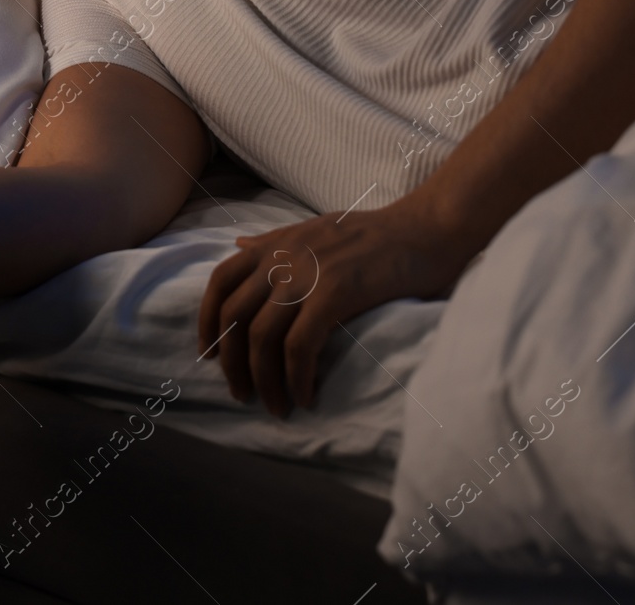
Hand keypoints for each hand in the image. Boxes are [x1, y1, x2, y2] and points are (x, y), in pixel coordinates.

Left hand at [197, 195, 476, 417]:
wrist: (428, 228)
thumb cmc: (376, 234)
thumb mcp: (314, 229)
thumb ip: (274, 241)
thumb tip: (238, 245)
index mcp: (275, 243)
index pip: (220, 281)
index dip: (206, 321)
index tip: (209, 354)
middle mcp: (282, 256)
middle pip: (234, 317)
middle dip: (232, 362)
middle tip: (242, 393)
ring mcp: (307, 273)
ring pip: (262, 336)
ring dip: (263, 379)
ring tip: (276, 406)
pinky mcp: (335, 292)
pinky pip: (300, 346)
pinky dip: (297, 377)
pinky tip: (305, 396)